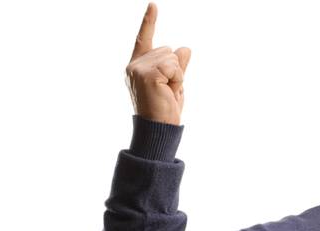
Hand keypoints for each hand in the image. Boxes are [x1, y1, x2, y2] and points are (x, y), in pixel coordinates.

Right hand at [125, 3, 189, 125]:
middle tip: (167, 91)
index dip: (149, 21)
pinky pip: (174, 67)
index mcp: (138, 65)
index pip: (144, 38)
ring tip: (167, 92)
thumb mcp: (174, 85)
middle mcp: (134, 64)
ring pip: (172, 58)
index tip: (154, 5)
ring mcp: (138, 68)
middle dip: (176, 70)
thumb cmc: (164, 111)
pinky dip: (177, 79)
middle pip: (168, 50)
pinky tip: (168, 91)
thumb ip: (178, 67)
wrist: (157, 130)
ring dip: (177, 76)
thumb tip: (185, 48)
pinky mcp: (147, 74)